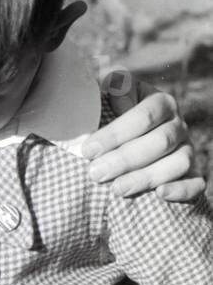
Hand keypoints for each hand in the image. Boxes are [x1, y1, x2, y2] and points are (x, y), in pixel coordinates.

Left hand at [83, 78, 203, 200]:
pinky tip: (159, 195)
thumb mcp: (110, 94)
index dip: (115, 134)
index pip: (143, 117)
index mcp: (161, 102)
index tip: (88, 150)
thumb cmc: (112, 112)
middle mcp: (178, 125)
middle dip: (125, 160)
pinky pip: (196, 183)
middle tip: (96, 173)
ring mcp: (187, 150)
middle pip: (160, 142)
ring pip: (179, 163)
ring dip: (147, 178)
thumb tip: (119, 103)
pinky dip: (181, 190)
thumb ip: (114, 89)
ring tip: (116, 189)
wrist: (125, 138)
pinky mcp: (191, 174)